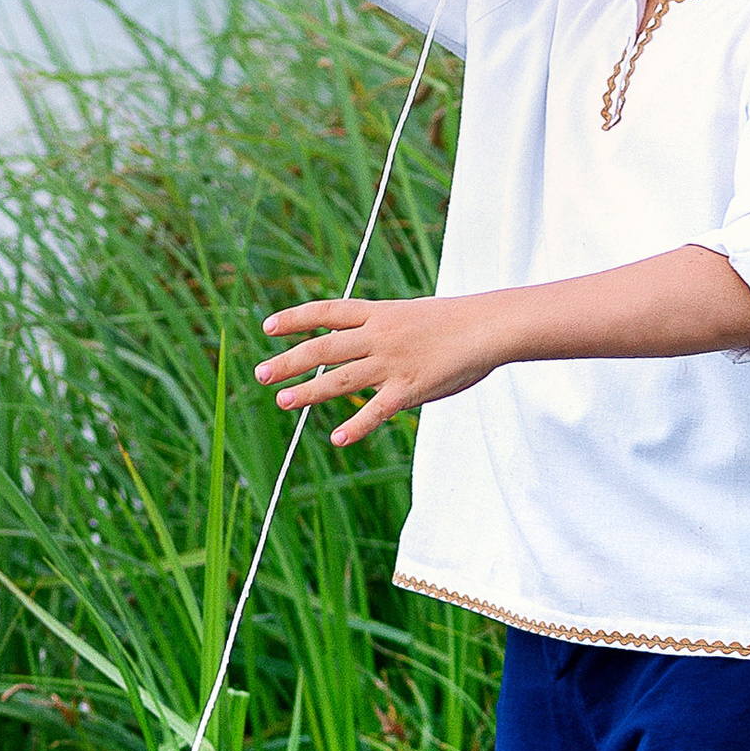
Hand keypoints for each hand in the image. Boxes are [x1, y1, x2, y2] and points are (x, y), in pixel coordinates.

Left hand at [255, 296, 498, 446]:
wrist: (489, 327)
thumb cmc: (456, 323)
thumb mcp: (411, 316)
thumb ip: (383, 332)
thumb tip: (358, 346)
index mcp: (378, 313)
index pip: (326, 312)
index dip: (295, 319)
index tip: (267, 328)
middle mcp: (378, 336)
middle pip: (323, 349)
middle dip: (288, 362)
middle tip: (261, 375)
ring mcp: (392, 362)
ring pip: (340, 379)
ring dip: (308, 391)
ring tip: (282, 401)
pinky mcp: (410, 388)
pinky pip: (377, 410)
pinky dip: (356, 425)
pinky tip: (337, 438)